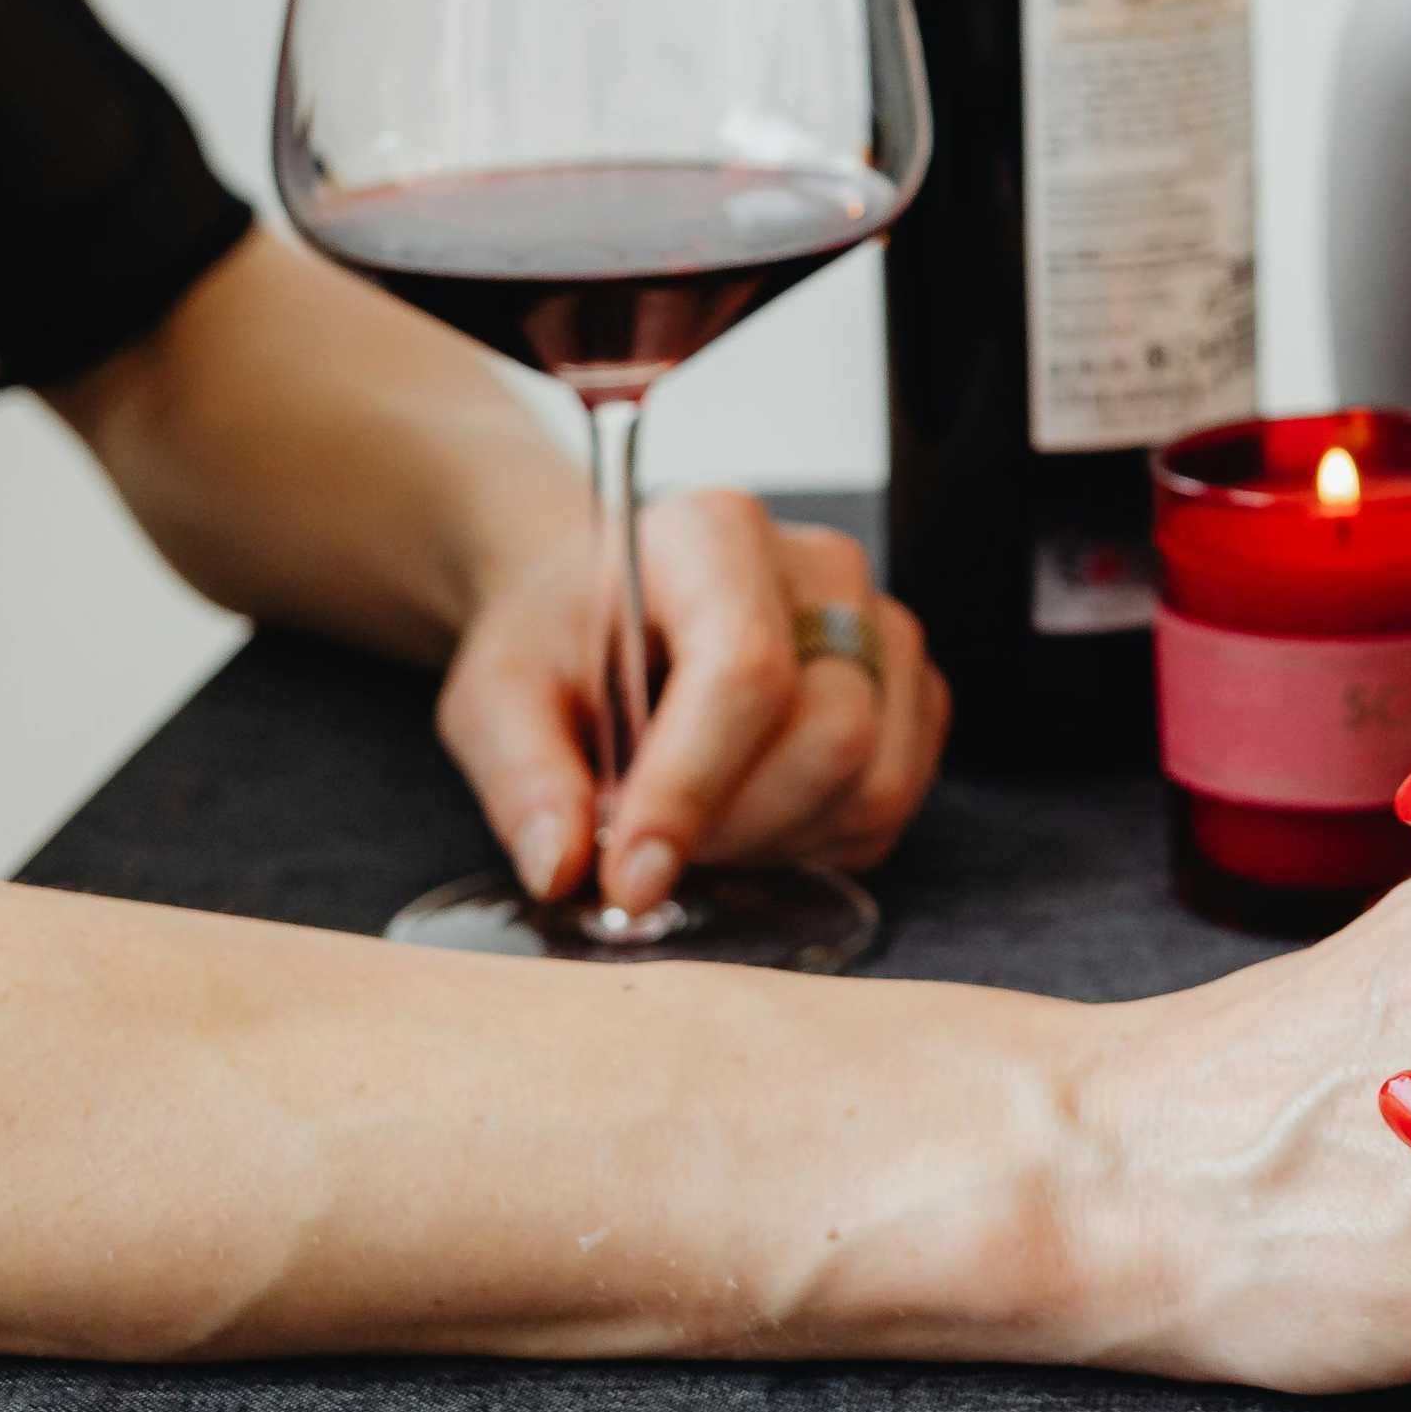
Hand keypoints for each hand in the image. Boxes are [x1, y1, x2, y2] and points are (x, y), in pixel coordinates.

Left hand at [438, 490, 950, 919]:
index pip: (745, 666)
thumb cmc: (561, 642)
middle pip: (833, 733)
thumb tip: (564, 866)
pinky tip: (747, 819)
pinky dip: (816, 844)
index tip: (629, 876)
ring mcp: (883, 628)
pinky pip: (891, 806)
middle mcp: (823, 569)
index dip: (693, 787)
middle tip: (644, 847)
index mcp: (714, 535)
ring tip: (695, 825)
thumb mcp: (497, 695)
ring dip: (774, 844)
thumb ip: (523, 775)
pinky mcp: (913, 693)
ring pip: (875, 782)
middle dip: (733, 828)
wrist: (610, 613)